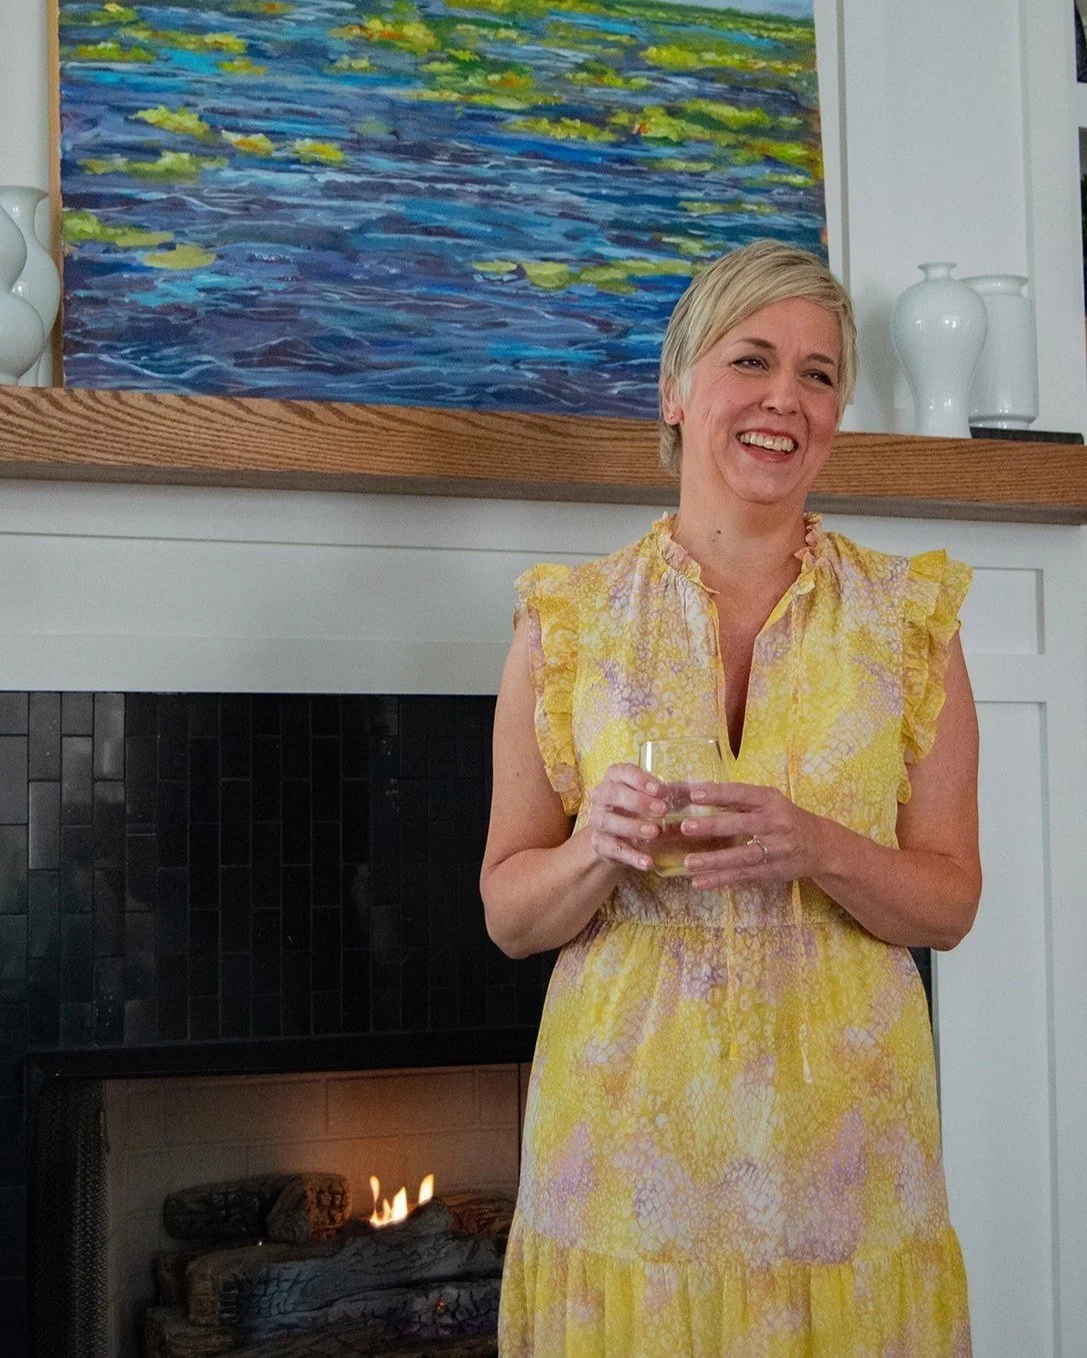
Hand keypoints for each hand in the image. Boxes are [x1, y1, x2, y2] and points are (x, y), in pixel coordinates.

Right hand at [585, 763, 666, 871]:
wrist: (616, 837)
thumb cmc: (638, 809)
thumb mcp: (652, 797)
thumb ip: (671, 793)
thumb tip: (698, 792)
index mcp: (614, 779)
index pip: (622, 772)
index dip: (640, 779)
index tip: (660, 790)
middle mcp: (601, 797)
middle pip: (613, 794)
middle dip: (638, 801)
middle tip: (662, 810)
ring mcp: (598, 821)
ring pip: (609, 822)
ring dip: (632, 827)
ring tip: (654, 833)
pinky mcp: (599, 844)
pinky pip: (613, 850)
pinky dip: (631, 856)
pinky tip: (648, 862)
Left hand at [681, 782, 821, 889]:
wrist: (821, 845)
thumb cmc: (784, 818)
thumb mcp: (769, 802)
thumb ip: (739, 801)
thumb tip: (697, 794)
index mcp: (771, 801)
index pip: (742, 794)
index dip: (719, 793)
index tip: (695, 794)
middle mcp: (775, 823)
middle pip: (742, 824)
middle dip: (714, 826)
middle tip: (686, 827)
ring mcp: (775, 849)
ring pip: (742, 855)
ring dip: (714, 860)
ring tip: (689, 863)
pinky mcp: (772, 870)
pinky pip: (742, 876)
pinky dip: (720, 880)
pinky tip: (699, 882)